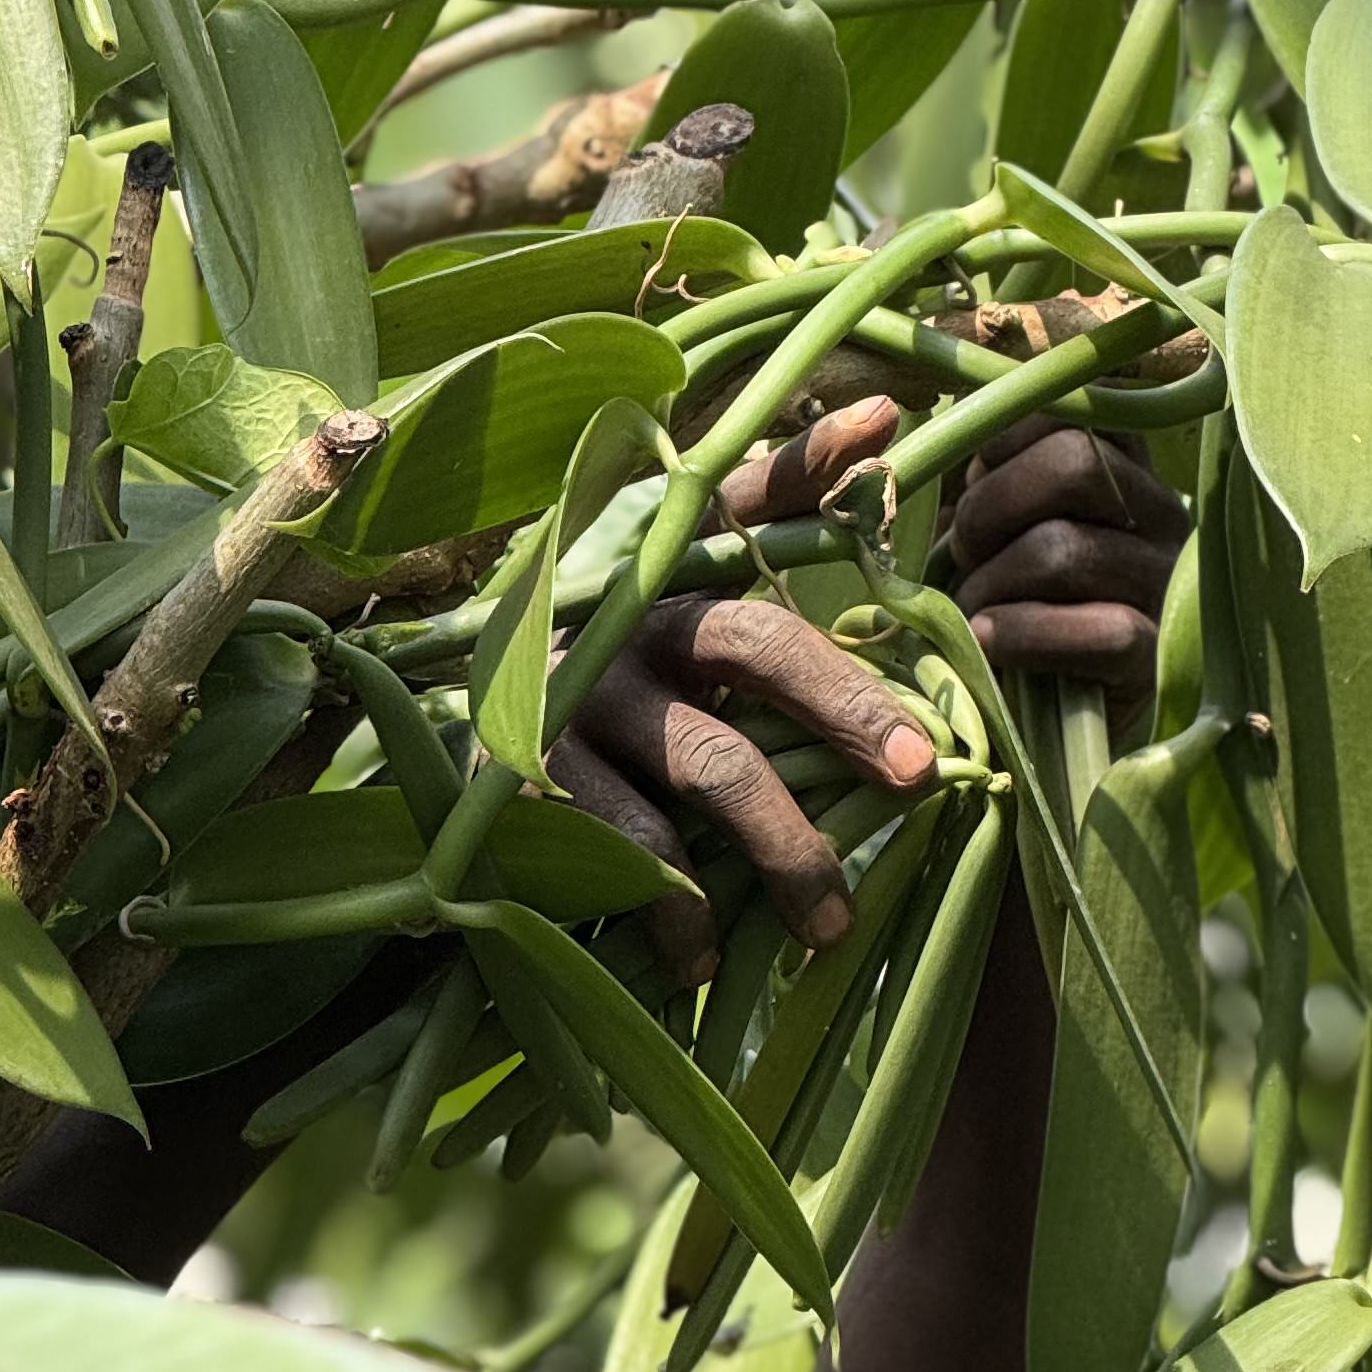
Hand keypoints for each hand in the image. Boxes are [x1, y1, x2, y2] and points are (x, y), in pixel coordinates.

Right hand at [549, 396, 1188, 978]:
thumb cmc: (612, 666)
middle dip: (850, 708)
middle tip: (924, 772)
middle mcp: (624, 612)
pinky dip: (680, 906)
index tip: (886, 427)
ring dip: (785, 846)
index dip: (813, 459)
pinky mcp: (529, 776)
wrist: (447, 745)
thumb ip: (781, 511)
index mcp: (666, 560)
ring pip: (710, 764)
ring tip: (831, 923)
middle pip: (756, 645)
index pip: (749, 492)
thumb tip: (890, 418)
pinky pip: (631, 845)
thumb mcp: (684, 590)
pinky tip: (707, 953)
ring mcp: (576, 694)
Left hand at [948, 416, 1187, 690]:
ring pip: (1069, 549)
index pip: (1078, 407)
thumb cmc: (1011, 601)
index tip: (971, 475)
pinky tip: (988, 643)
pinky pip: (1100, 630)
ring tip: (970, 607)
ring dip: (991, 580)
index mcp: (1127, 464)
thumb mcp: (997, 522)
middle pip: (1077, 463)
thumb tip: (946, 414)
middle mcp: (1164, 512)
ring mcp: (1168, 585)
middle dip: (991, 506)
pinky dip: (1023, 635)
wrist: (1045, 723)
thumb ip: (985, 465)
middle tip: (963, 549)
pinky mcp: (1160, 658)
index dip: (1006, 434)